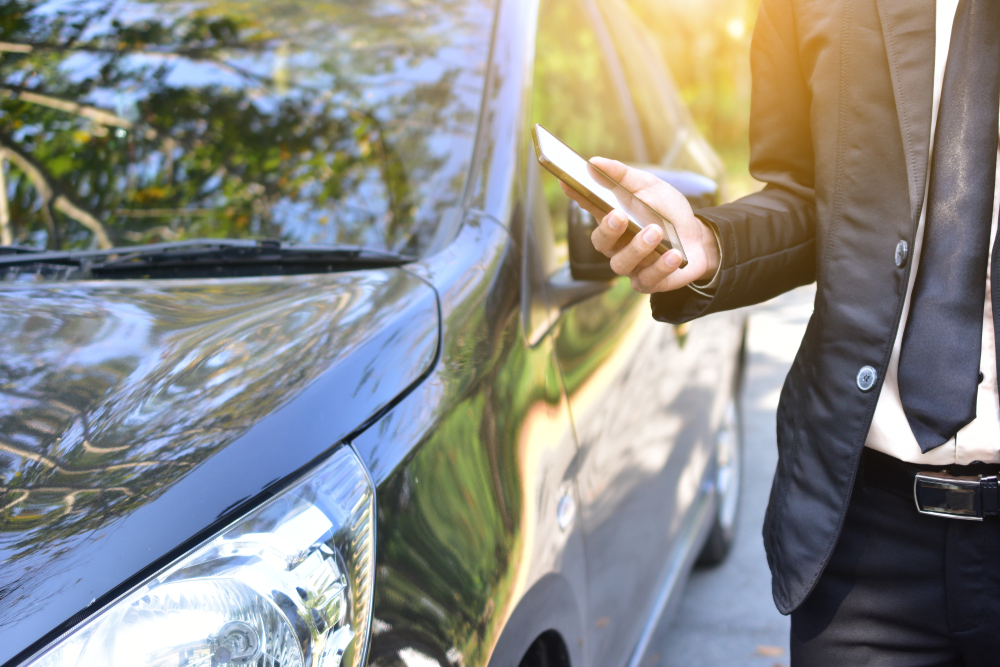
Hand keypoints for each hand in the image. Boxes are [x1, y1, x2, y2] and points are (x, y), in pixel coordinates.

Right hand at [559, 157, 719, 293]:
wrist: (700, 240)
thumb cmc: (669, 213)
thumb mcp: (651, 187)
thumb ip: (624, 176)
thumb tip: (596, 162)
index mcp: (612, 217)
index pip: (589, 205)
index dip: (576, 194)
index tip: (567, 181)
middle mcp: (616, 243)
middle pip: (600, 241)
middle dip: (608, 229)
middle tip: (619, 216)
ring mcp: (631, 264)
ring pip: (621, 263)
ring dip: (638, 248)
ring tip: (656, 232)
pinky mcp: (648, 281)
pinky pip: (647, 280)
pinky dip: (660, 267)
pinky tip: (673, 255)